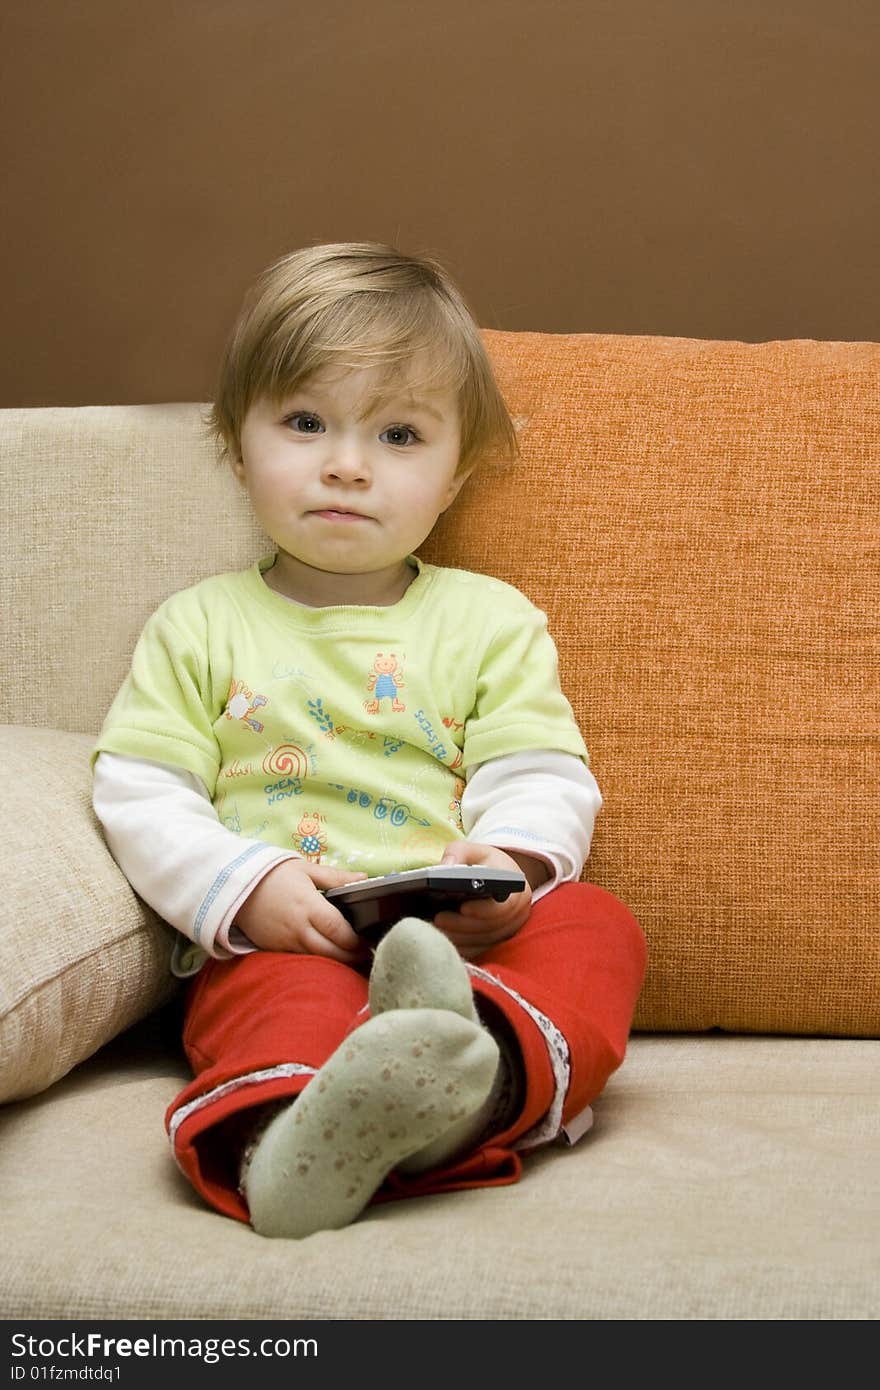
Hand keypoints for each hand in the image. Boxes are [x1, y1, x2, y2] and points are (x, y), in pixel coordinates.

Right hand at [233, 859, 368, 961]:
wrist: (233, 885)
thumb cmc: (272, 874)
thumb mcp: (305, 869)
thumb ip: (336, 877)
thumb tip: (364, 878)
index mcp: (308, 906)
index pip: (338, 930)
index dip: (355, 941)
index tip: (368, 942)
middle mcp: (297, 928)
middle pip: (331, 952)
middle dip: (351, 957)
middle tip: (366, 956)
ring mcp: (285, 942)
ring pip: (316, 959)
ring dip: (335, 962)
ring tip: (352, 959)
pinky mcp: (274, 949)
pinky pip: (300, 959)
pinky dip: (315, 961)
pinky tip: (326, 957)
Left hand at [431, 841, 547, 959]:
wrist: (501, 876)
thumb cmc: (484, 862)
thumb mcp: (472, 849)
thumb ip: (458, 853)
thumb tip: (444, 867)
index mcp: (515, 886)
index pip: (502, 905)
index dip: (483, 910)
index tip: (462, 908)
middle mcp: (518, 910)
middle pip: (491, 926)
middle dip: (463, 925)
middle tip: (438, 919)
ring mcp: (511, 928)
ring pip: (485, 940)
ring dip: (460, 938)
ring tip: (436, 929)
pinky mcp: (501, 940)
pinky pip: (482, 949)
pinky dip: (463, 946)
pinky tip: (444, 941)